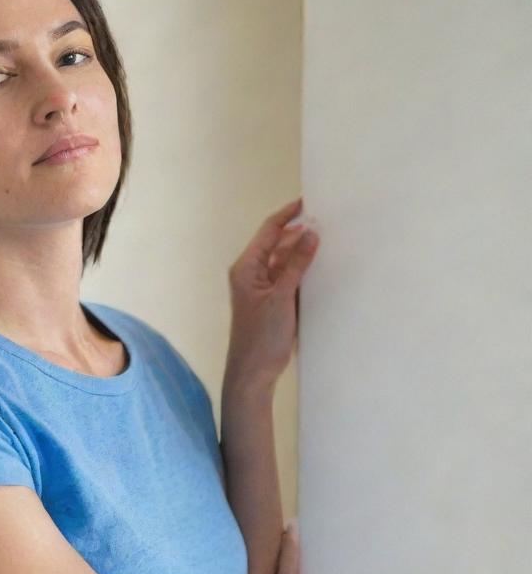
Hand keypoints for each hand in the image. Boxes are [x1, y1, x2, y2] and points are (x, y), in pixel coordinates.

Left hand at [226, 197, 319, 389]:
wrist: (253, 372)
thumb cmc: (262, 336)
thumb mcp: (282, 297)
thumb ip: (296, 265)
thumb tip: (311, 233)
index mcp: (246, 267)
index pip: (268, 231)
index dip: (287, 215)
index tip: (308, 201)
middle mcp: (251, 273)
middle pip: (276, 244)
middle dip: (298, 232)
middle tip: (326, 220)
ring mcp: (261, 287)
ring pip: (283, 261)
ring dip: (302, 251)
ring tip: (327, 239)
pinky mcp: (271, 300)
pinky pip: (287, 277)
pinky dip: (301, 270)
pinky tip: (320, 266)